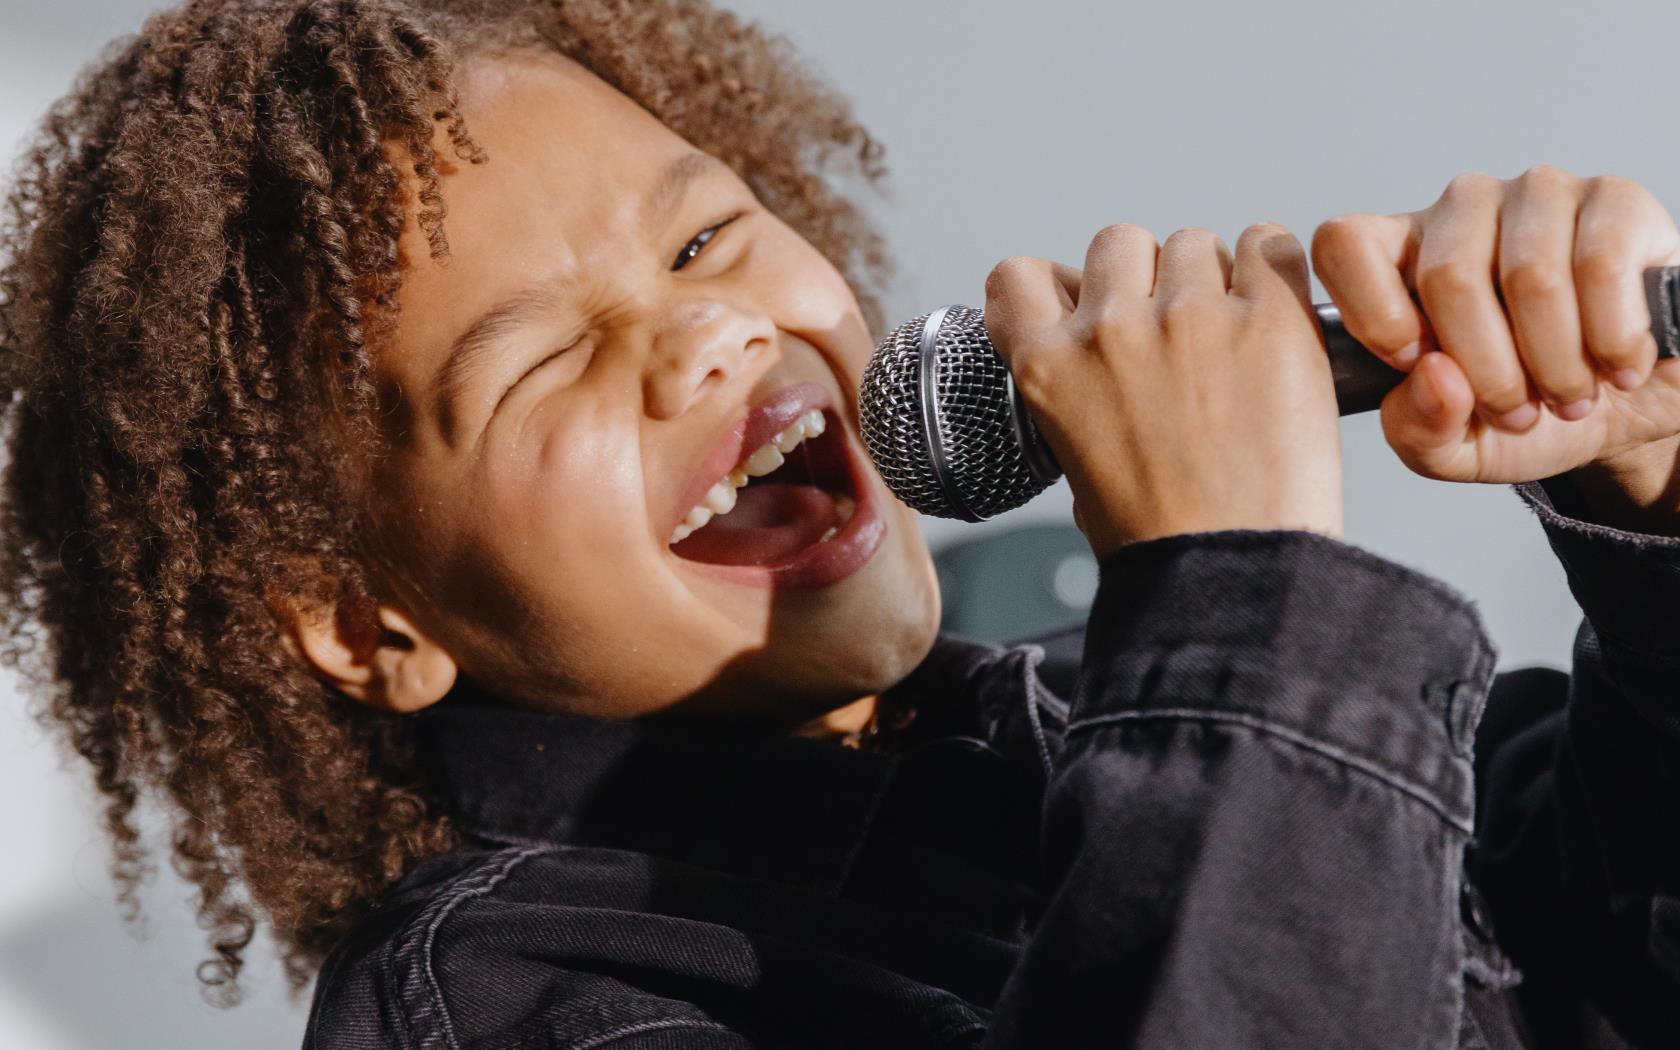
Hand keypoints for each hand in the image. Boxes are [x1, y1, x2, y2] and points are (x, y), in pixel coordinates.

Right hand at [983, 223, 1342, 557]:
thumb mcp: (1074, 464)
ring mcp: (1189, 317)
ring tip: (1234, 340)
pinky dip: (1276, 270)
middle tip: (1176, 336)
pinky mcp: (1268, 318)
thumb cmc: (1159, 538)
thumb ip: (1076, 391)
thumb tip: (1100, 358)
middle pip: (1119, 244)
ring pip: (1194, 243)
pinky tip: (1275, 315)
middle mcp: (1110, 330)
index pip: (1022, 277)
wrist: (1233, 570)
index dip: (1059, 286)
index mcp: (1048, 368)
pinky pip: (1270, 244)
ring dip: (1213, 278)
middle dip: (1146, 280)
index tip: (1083, 302)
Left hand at [1312, 167, 1679, 492]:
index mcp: (1397, 256)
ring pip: (1529, 275)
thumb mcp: (1452, 448)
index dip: (1375, 315)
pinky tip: (1616, 365)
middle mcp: (1461, 211)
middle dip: (1488, 370)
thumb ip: (1418, 427)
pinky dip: (1611, 338)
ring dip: (1555, 363)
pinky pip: (1602, 264)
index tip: (1417, 368)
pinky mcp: (1615, 199)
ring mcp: (1536, 195)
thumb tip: (1435, 375)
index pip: (1342, 244)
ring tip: (1568, 397)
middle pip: (1448, 276)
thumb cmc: (1523, 417)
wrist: (1623, 411)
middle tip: (1517, 412)